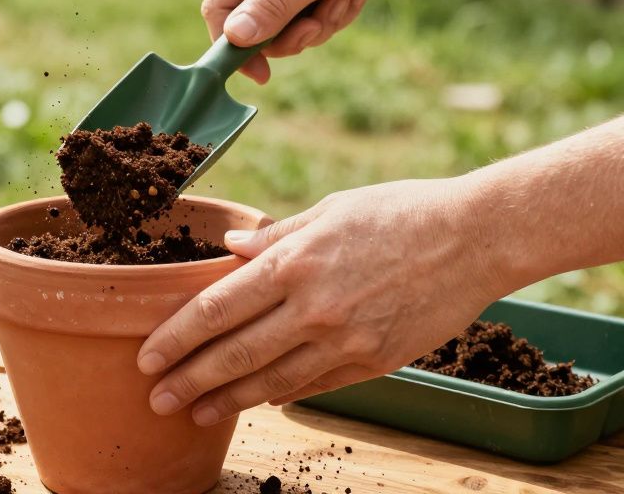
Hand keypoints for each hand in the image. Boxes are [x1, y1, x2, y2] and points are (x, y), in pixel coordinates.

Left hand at [135, 177, 513, 425]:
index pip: (216, 308)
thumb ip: (276, 236)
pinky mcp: (374, 361)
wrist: (476, 238)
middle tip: (156, 399)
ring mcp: (344, 340)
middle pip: (234, 353)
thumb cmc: (401, 211)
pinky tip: (256, 403)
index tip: (148, 356)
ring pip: (270, 381)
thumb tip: (229, 249)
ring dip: (227, 400)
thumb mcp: (331, 210)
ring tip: (194, 413)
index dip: (176, 337)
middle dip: (189, 381)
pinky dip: (280, 396)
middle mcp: (312, 307)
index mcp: (294, 262)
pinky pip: (315, 385)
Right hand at [203, 0, 438, 82]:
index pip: (219, 3)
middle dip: (291, 30)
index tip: (259, 73)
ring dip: (317, 23)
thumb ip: (272, 8)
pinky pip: (306, 17)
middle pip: (252, 20)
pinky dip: (331, 14)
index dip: (233, 42)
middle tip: (317, 26)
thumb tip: (233, 37)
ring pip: (283, 25)